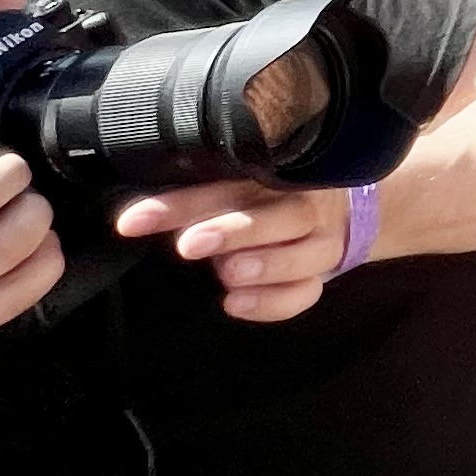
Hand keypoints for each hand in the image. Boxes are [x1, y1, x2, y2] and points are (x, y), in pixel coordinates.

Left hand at [108, 177, 354, 322]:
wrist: (342, 208)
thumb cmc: (269, 194)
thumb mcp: (240, 179)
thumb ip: (201, 191)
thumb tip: (140, 213)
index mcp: (275, 171)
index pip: (229, 182)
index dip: (182, 201)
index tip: (133, 222)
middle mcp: (304, 204)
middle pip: (281, 215)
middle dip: (235, 231)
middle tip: (190, 246)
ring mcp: (321, 240)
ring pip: (306, 254)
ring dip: (266, 265)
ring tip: (228, 275)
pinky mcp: (324, 273)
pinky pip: (308, 291)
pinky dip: (274, 302)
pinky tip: (235, 304)